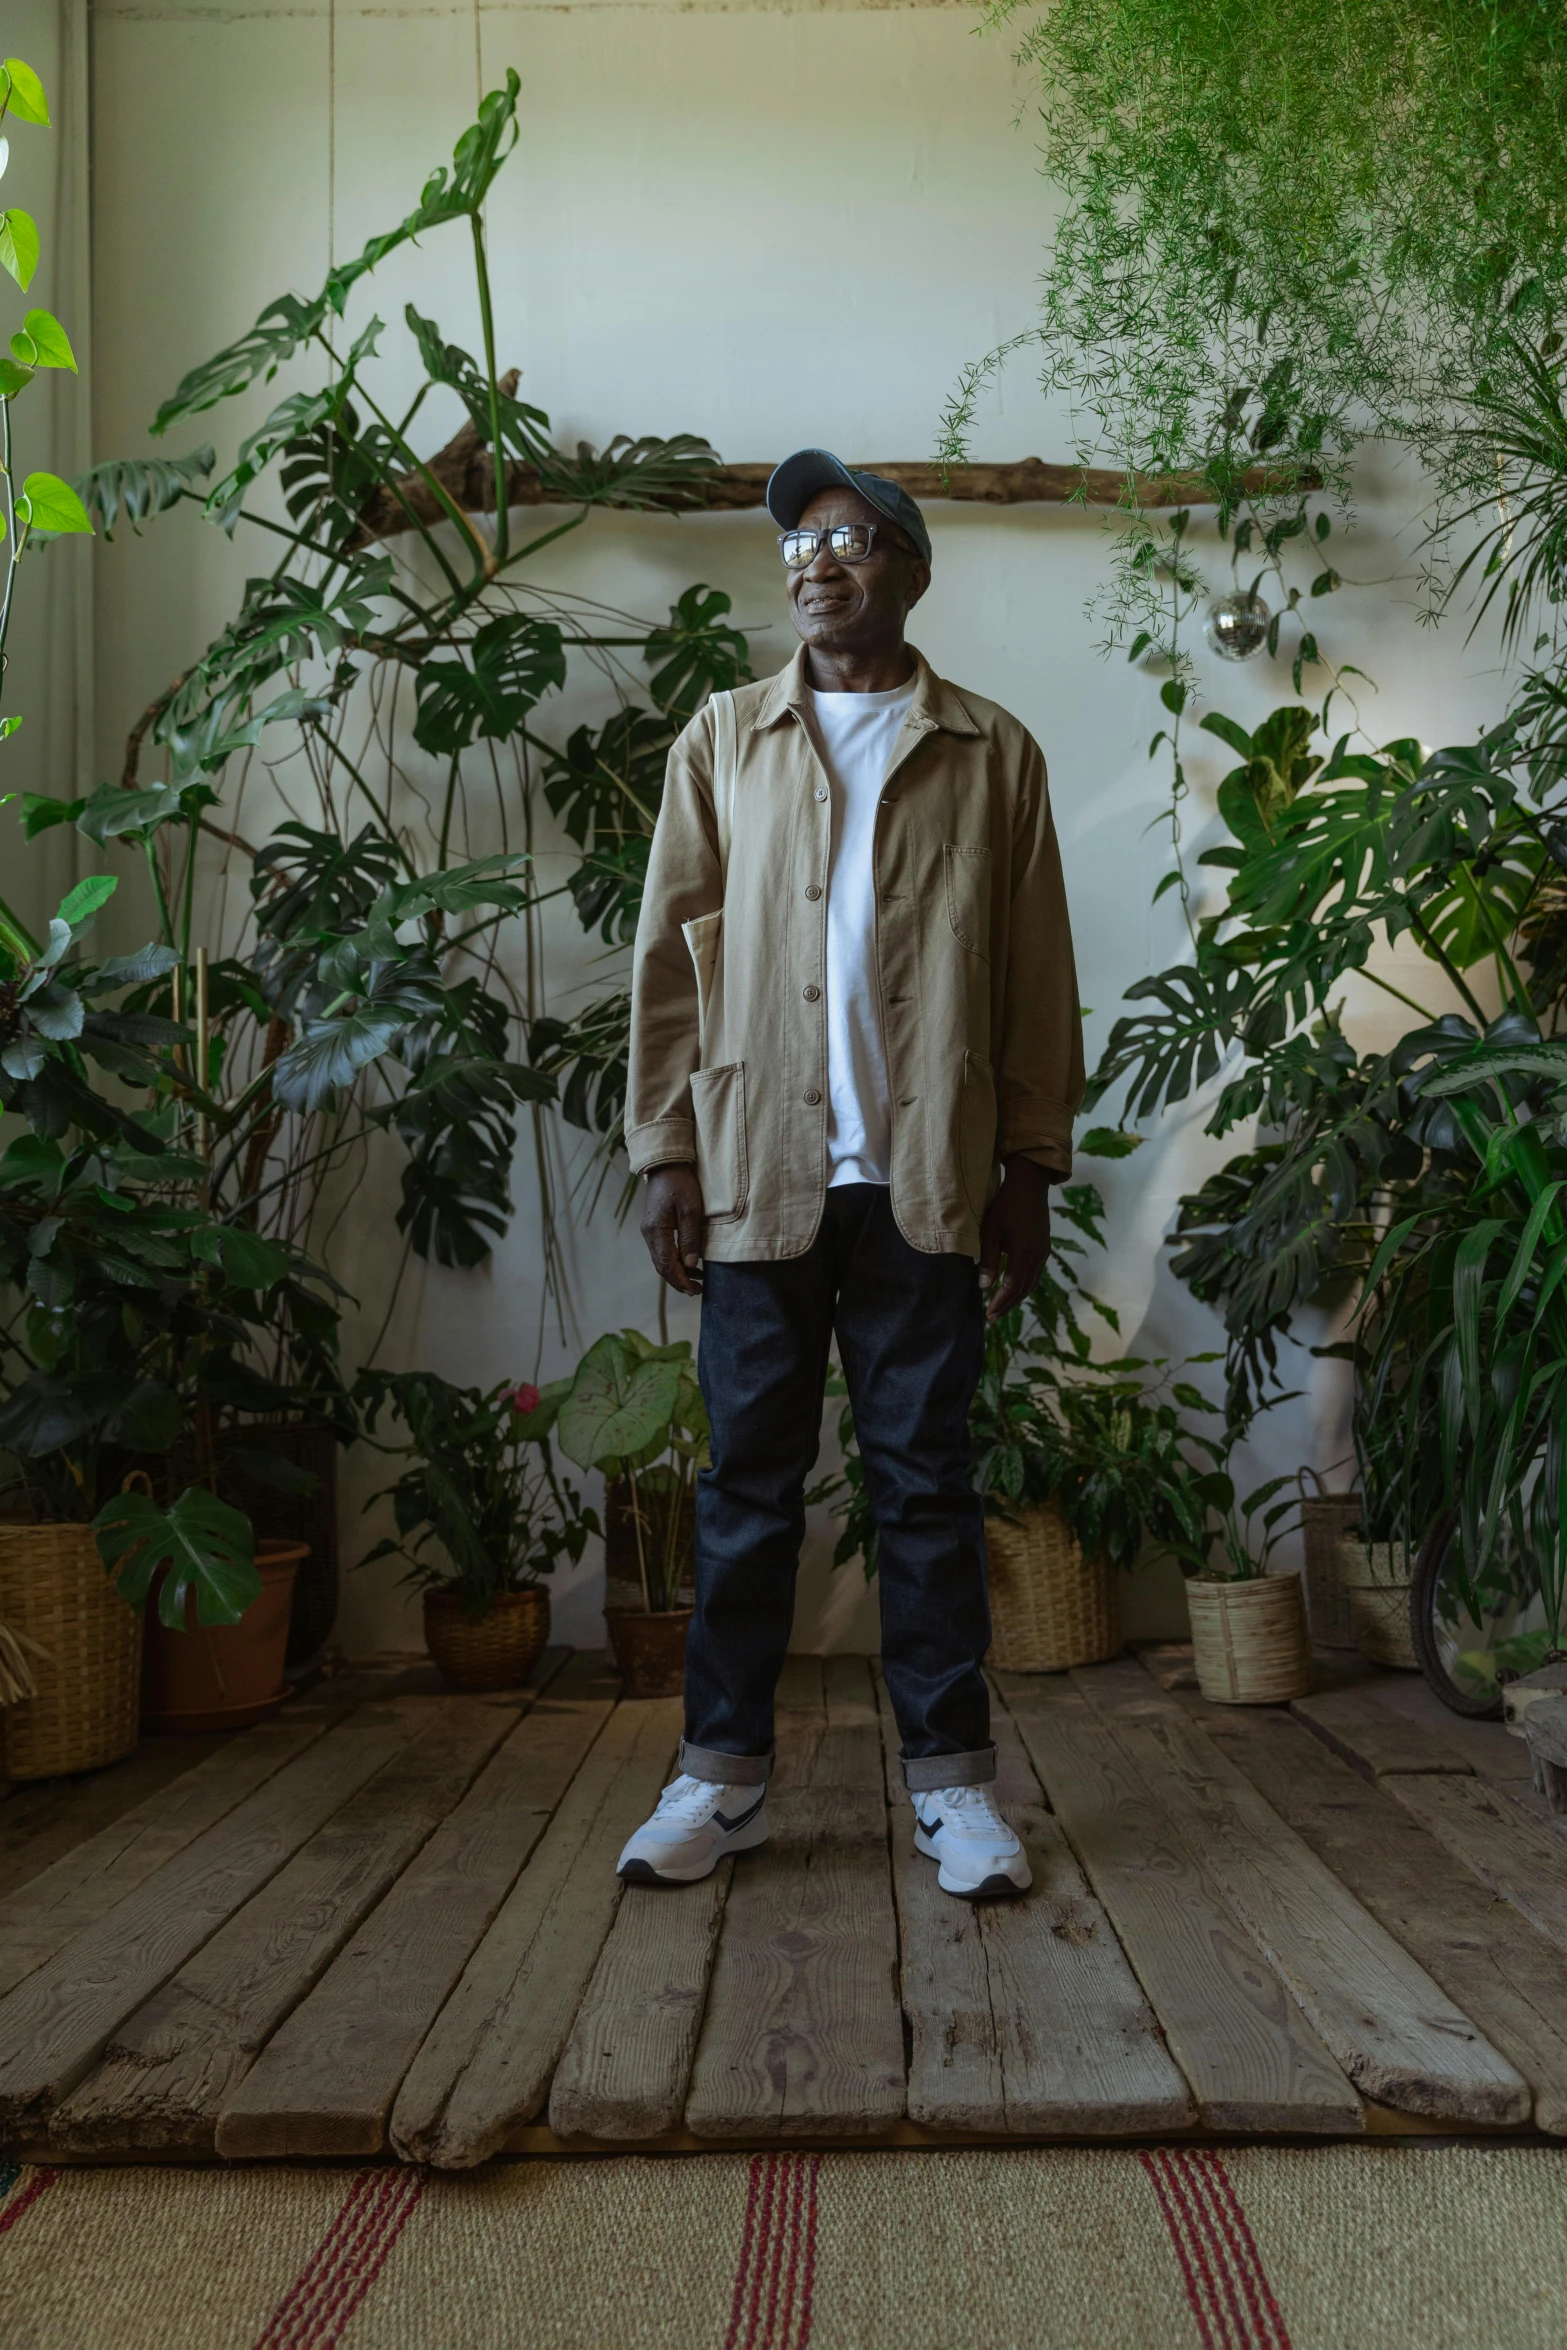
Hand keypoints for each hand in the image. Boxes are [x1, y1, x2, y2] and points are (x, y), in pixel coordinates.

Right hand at [640, 1163, 705, 1293]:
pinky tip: (688, 1263)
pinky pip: (662, 1251)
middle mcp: (648, 1234)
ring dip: (677, 1272)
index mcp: (656, 1231)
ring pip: (661, 1260)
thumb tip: (691, 1264)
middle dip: (679, 1281)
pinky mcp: (654, 1228)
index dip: (681, 1281)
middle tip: (698, 1290)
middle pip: (661, 1267)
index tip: (696, 1290)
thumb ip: (690, 1238)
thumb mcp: (691, 1209)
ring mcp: (649, 1231)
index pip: (667, 1265)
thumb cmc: (680, 1184)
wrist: (666, 1165)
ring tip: (697, 1279)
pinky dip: (674, 1261)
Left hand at [978, 1156, 1051, 1322]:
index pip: (1012, 1287)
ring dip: (1017, 1297)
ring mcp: (1043, 1252)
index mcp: (1025, 1254)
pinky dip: (1024, 1285)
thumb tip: (984, 1286)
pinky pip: (1035, 1273)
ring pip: (1031, 1283)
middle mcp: (1038, 1257)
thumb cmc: (1006, 1205)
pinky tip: (1014, 1286)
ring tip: (1001, 1306)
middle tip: (993, 1317)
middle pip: (1024, 1290)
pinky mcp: (1044, 1247)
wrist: (1029, 1185)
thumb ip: (988, 1260)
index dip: (1000, 1303)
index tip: (988, 1316)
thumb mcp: (991, 1231)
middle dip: (1008, 1305)